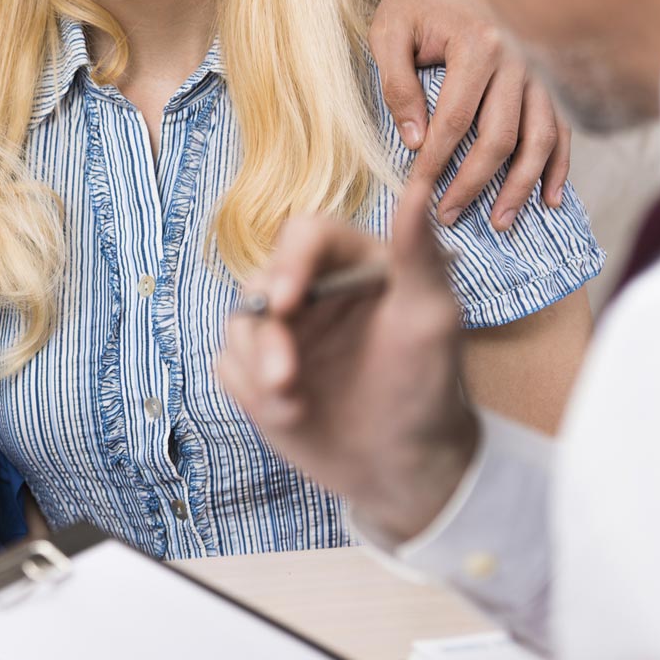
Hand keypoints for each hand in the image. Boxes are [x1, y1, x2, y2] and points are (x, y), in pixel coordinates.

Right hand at [218, 173, 479, 543]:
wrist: (405, 470)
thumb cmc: (430, 388)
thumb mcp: (432, 320)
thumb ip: (419, 255)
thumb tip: (419, 188)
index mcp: (352, 264)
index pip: (305, 235)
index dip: (288, 262)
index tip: (287, 303)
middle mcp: (310, 291)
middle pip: (261, 284)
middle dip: (266, 337)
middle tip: (284, 379)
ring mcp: (281, 333)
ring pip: (237, 326)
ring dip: (257, 369)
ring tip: (293, 407)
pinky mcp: (257, 371)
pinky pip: (228, 366)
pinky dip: (249, 392)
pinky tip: (290, 415)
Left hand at [365, 0, 570, 228]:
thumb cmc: (409, 4)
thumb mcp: (387, 35)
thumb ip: (397, 85)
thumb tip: (416, 142)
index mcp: (477, 44)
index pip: (455, 121)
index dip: (436, 163)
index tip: (416, 194)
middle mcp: (518, 58)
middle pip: (501, 136)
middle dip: (475, 183)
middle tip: (449, 216)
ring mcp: (539, 70)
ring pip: (539, 137)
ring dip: (521, 185)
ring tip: (502, 223)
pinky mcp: (547, 79)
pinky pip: (560, 127)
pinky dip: (558, 164)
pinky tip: (550, 198)